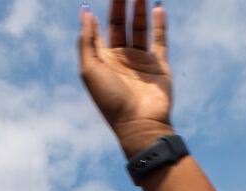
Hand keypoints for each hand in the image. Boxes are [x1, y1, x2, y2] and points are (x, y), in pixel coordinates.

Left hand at [79, 1, 173, 155]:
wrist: (139, 124)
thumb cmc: (110, 100)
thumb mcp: (90, 70)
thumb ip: (87, 41)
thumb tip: (86, 14)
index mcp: (102, 61)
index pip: (99, 30)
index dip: (99, 14)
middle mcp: (121, 59)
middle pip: (121, 24)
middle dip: (122, 5)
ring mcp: (141, 61)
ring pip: (140, 28)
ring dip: (139, 10)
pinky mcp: (159, 66)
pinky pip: (159, 40)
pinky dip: (160, 24)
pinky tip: (157, 7)